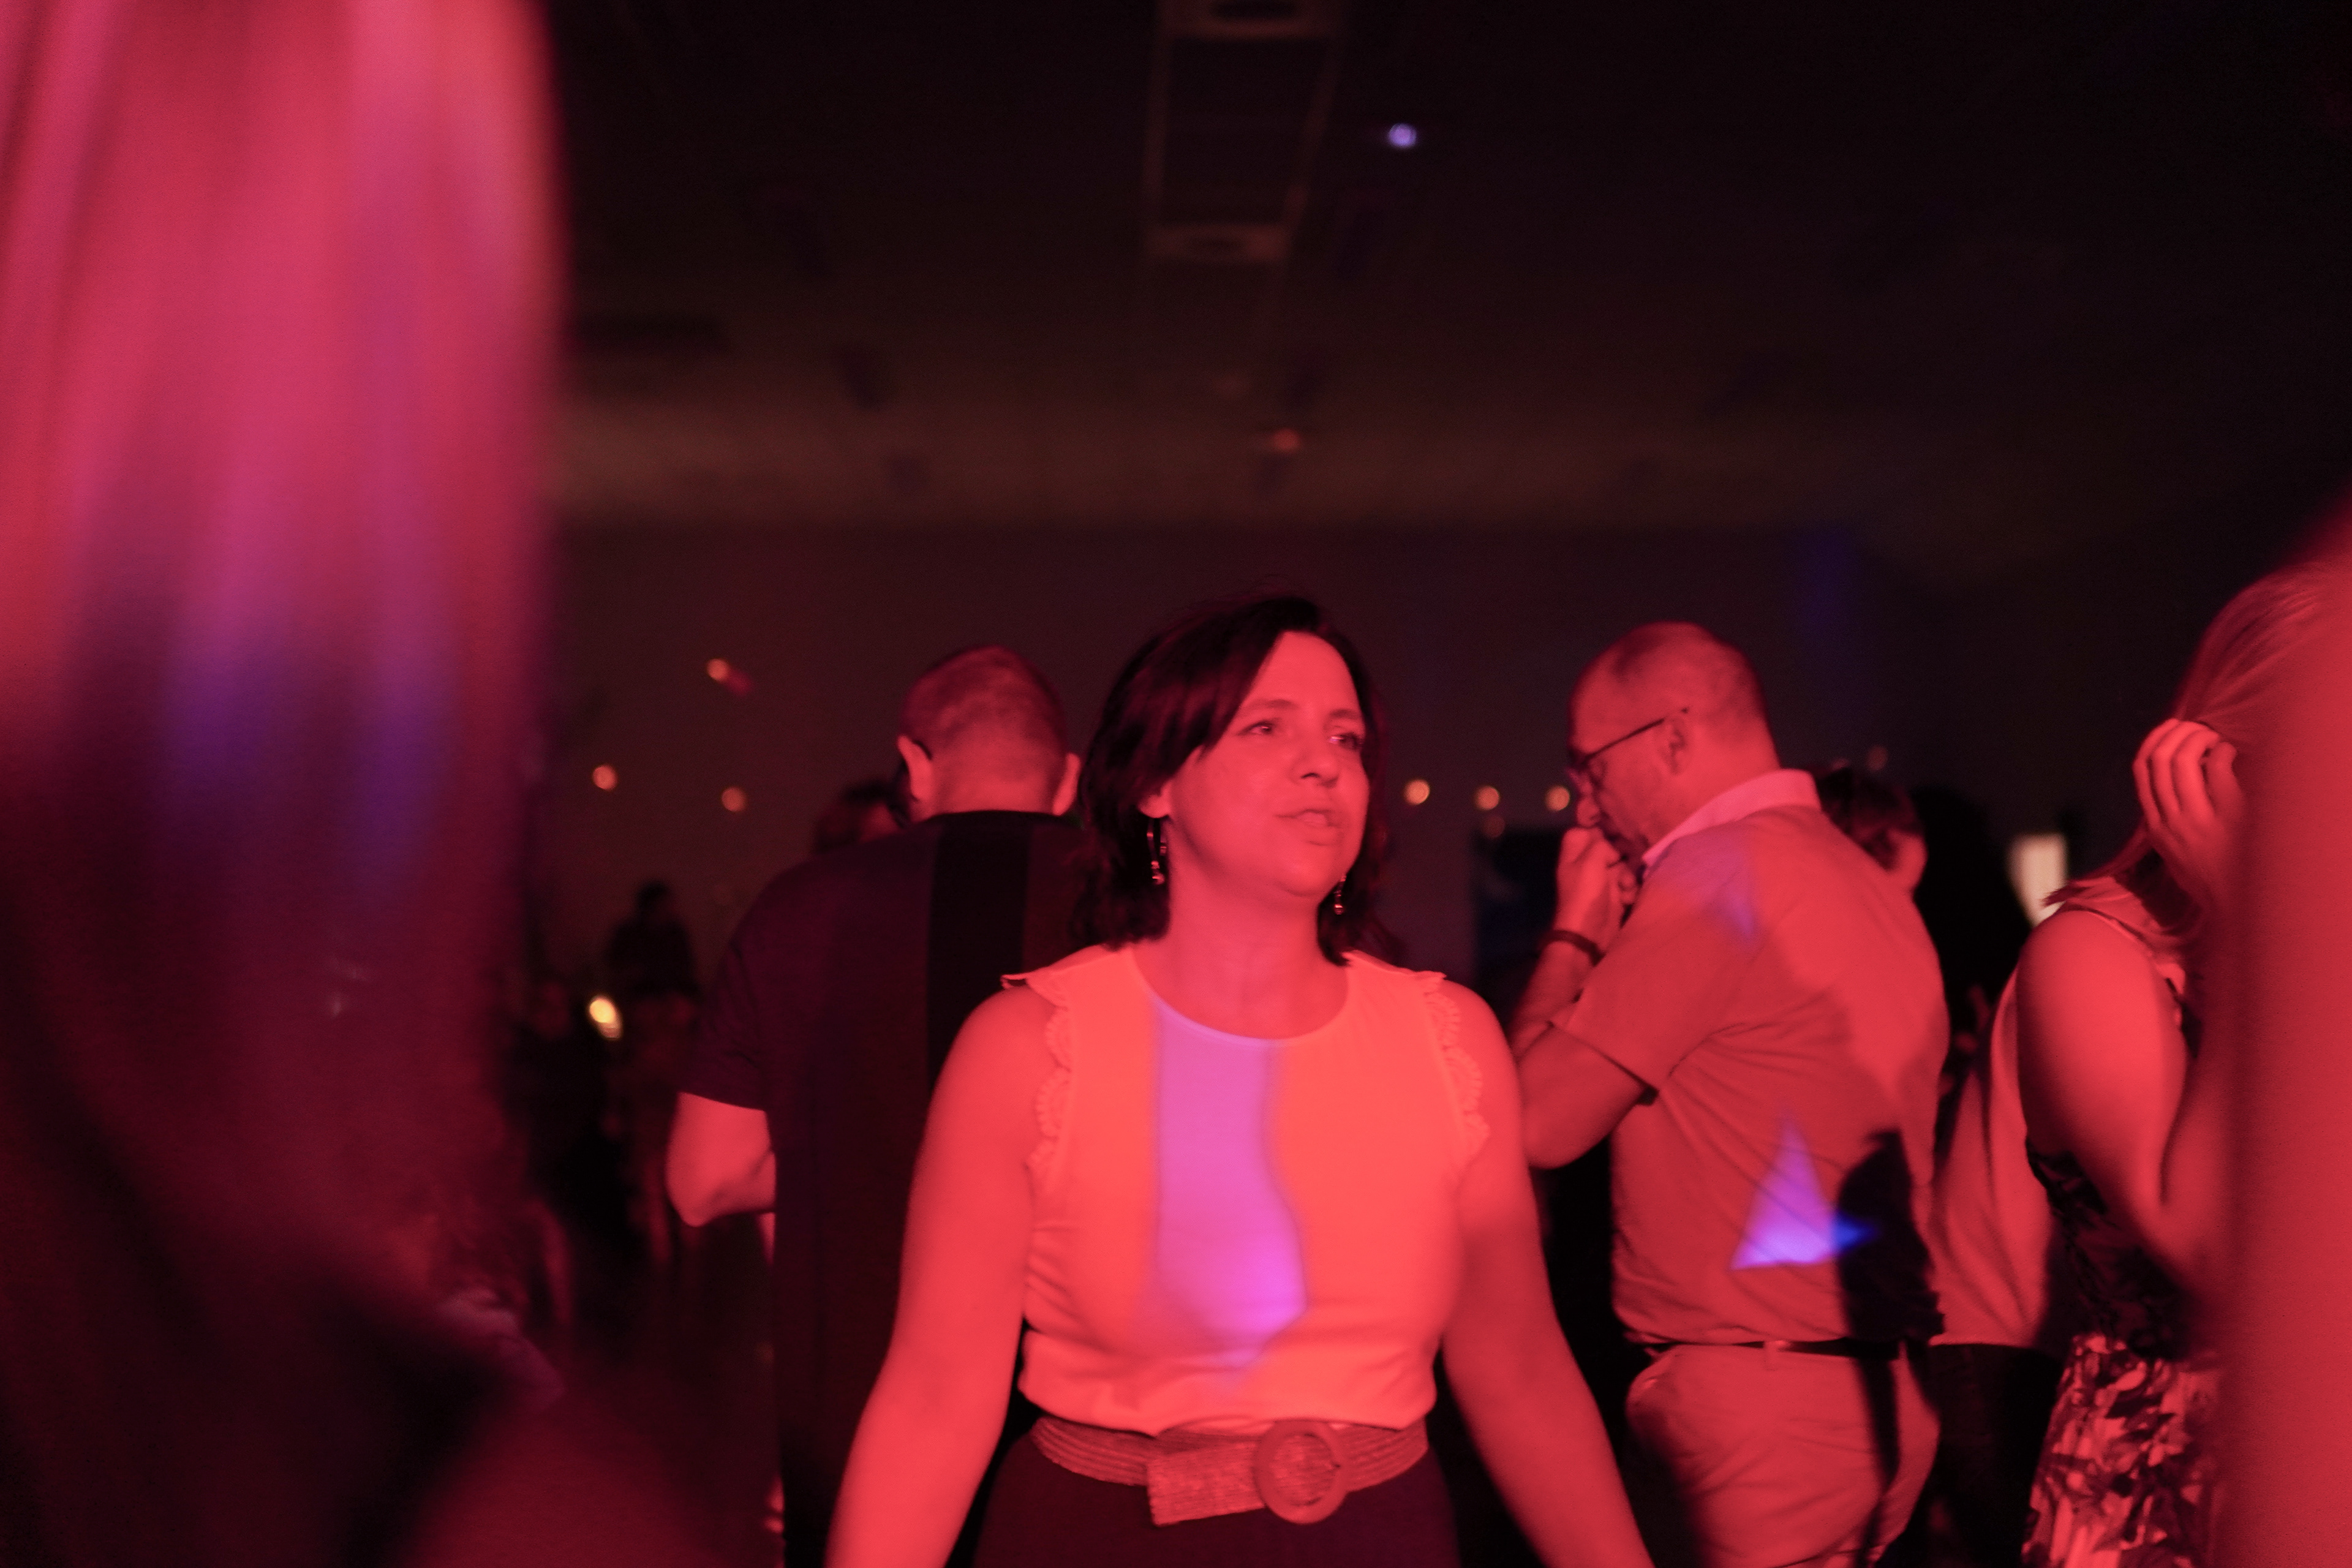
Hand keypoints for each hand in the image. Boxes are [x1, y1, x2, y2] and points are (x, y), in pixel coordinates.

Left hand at [1552, 824, 1635, 954]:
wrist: (1589, 934)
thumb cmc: (1585, 895)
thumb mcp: (1590, 862)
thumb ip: (1601, 845)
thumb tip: (1611, 845)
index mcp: (1575, 853)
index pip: (1586, 831)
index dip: (1601, 830)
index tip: (1617, 832)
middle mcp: (1587, 864)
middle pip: (1610, 847)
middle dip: (1623, 854)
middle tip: (1628, 861)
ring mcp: (1602, 880)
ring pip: (1623, 865)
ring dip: (1629, 875)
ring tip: (1626, 887)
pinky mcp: (1615, 895)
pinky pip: (1628, 884)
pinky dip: (1630, 890)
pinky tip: (1627, 899)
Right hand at [2135, 718, 2242, 918]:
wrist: (2239, 905)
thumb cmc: (2210, 880)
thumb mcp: (2174, 854)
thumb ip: (2166, 824)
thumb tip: (2169, 790)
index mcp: (2156, 827)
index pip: (2141, 771)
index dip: (2153, 741)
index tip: (2170, 729)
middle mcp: (2170, 820)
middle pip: (2159, 759)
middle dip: (2176, 733)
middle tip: (2197, 729)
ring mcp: (2197, 819)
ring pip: (2183, 759)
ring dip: (2198, 738)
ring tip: (2214, 738)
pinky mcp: (2227, 816)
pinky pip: (2217, 769)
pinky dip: (2223, 752)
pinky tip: (2231, 754)